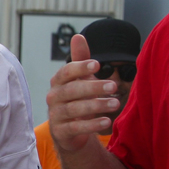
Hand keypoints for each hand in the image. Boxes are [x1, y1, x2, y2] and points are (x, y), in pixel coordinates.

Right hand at [46, 34, 119, 152]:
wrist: (69, 131)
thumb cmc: (77, 99)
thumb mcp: (80, 79)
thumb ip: (80, 59)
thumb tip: (78, 36)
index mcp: (58, 82)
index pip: (66, 72)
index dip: (80, 68)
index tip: (98, 64)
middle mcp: (54, 98)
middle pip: (71, 90)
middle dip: (93, 87)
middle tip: (113, 86)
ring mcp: (55, 115)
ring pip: (74, 109)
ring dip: (96, 105)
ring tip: (115, 103)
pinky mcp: (60, 132)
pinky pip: (75, 128)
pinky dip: (91, 125)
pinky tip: (107, 121)